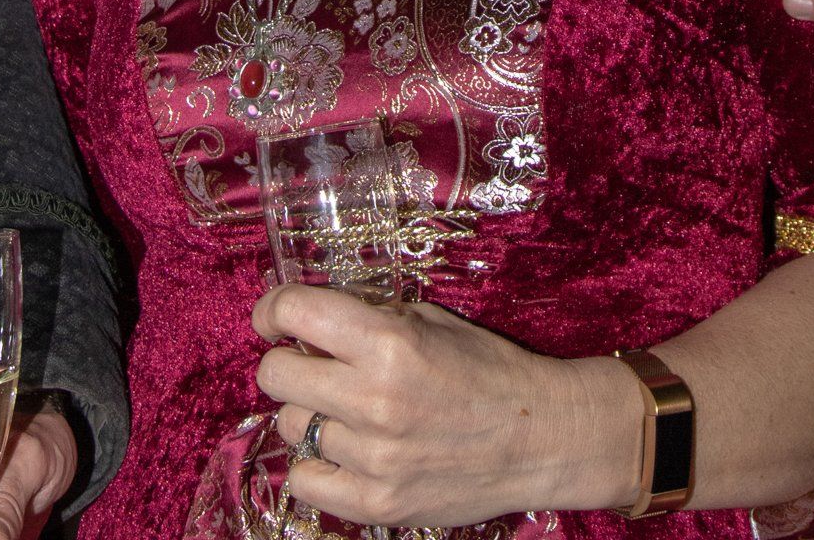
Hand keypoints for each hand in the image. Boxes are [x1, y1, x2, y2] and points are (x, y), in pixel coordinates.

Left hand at [252, 283, 637, 528]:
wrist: (539, 437)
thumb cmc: (486, 368)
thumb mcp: (430, 320)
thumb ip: (370, 318)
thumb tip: (310, 321)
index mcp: (390, 341)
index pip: (295, 313)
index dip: (274, 309)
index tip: (275, 317)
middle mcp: (374, 398)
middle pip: (275, 375)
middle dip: (287, 361)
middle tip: (311, 363)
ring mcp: (373, 458)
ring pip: (292, 426)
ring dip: (311, 412)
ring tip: (347, 409)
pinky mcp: (377, 503)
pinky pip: (305, 480)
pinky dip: (318, 462)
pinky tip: (346, 449)